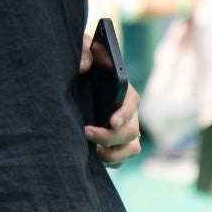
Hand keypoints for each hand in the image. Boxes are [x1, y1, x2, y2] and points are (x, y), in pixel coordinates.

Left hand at [79, 35, 141, 167]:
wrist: (78, 83)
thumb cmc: (86, 63)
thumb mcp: (84, 50)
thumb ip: (85, 50)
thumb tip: (83, 66)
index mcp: (124, 91)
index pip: (133, 103)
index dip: (124, 113)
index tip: (111, 120)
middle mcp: (129, 113)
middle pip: (131, 131)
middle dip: (110, 136)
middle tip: (86, 132)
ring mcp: (126, 130)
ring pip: (132, 149)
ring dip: (114, 153)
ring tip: (94, 151)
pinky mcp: (117, 145)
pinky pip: (122, 159)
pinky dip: (112, 161)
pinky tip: (94, 156)